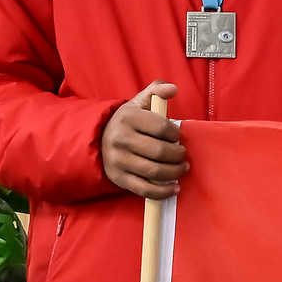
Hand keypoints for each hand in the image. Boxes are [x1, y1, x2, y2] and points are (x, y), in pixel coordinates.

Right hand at [101, 81, 185, 198]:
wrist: (98, 140)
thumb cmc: (127, 121)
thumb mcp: (139, 102)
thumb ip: (156, 91)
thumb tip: (173, 89)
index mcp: (128, 118)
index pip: (162, 128)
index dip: (176, 134)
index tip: (177, 137)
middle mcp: (121, 139)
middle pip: (160, 152)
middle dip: (178, 155)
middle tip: (183, 155)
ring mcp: (119, 160)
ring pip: (154, 171)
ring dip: (175, 173)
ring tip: (182, 169)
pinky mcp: (119, 178)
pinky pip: (144, 190)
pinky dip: (163, 192)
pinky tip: (175, 188)